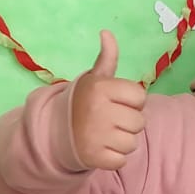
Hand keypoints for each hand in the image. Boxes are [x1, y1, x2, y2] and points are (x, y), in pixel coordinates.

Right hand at [70, 30, 146, 171]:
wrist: (55, 130)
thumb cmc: (83, 102)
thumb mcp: (94, 78)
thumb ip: (107, 58)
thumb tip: (106, 32)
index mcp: (101, 88)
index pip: (140, 97)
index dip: (132, 101)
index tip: (117, 102)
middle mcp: (99, 111)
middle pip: (139, 122)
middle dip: (128, 123)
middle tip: (110, 120)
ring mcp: (96, 136)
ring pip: (133, 143)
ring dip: (122, 141)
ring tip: (106, 135)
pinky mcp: (95, 158)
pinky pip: (122, 160)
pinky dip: (114, 158)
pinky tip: (102, 148)